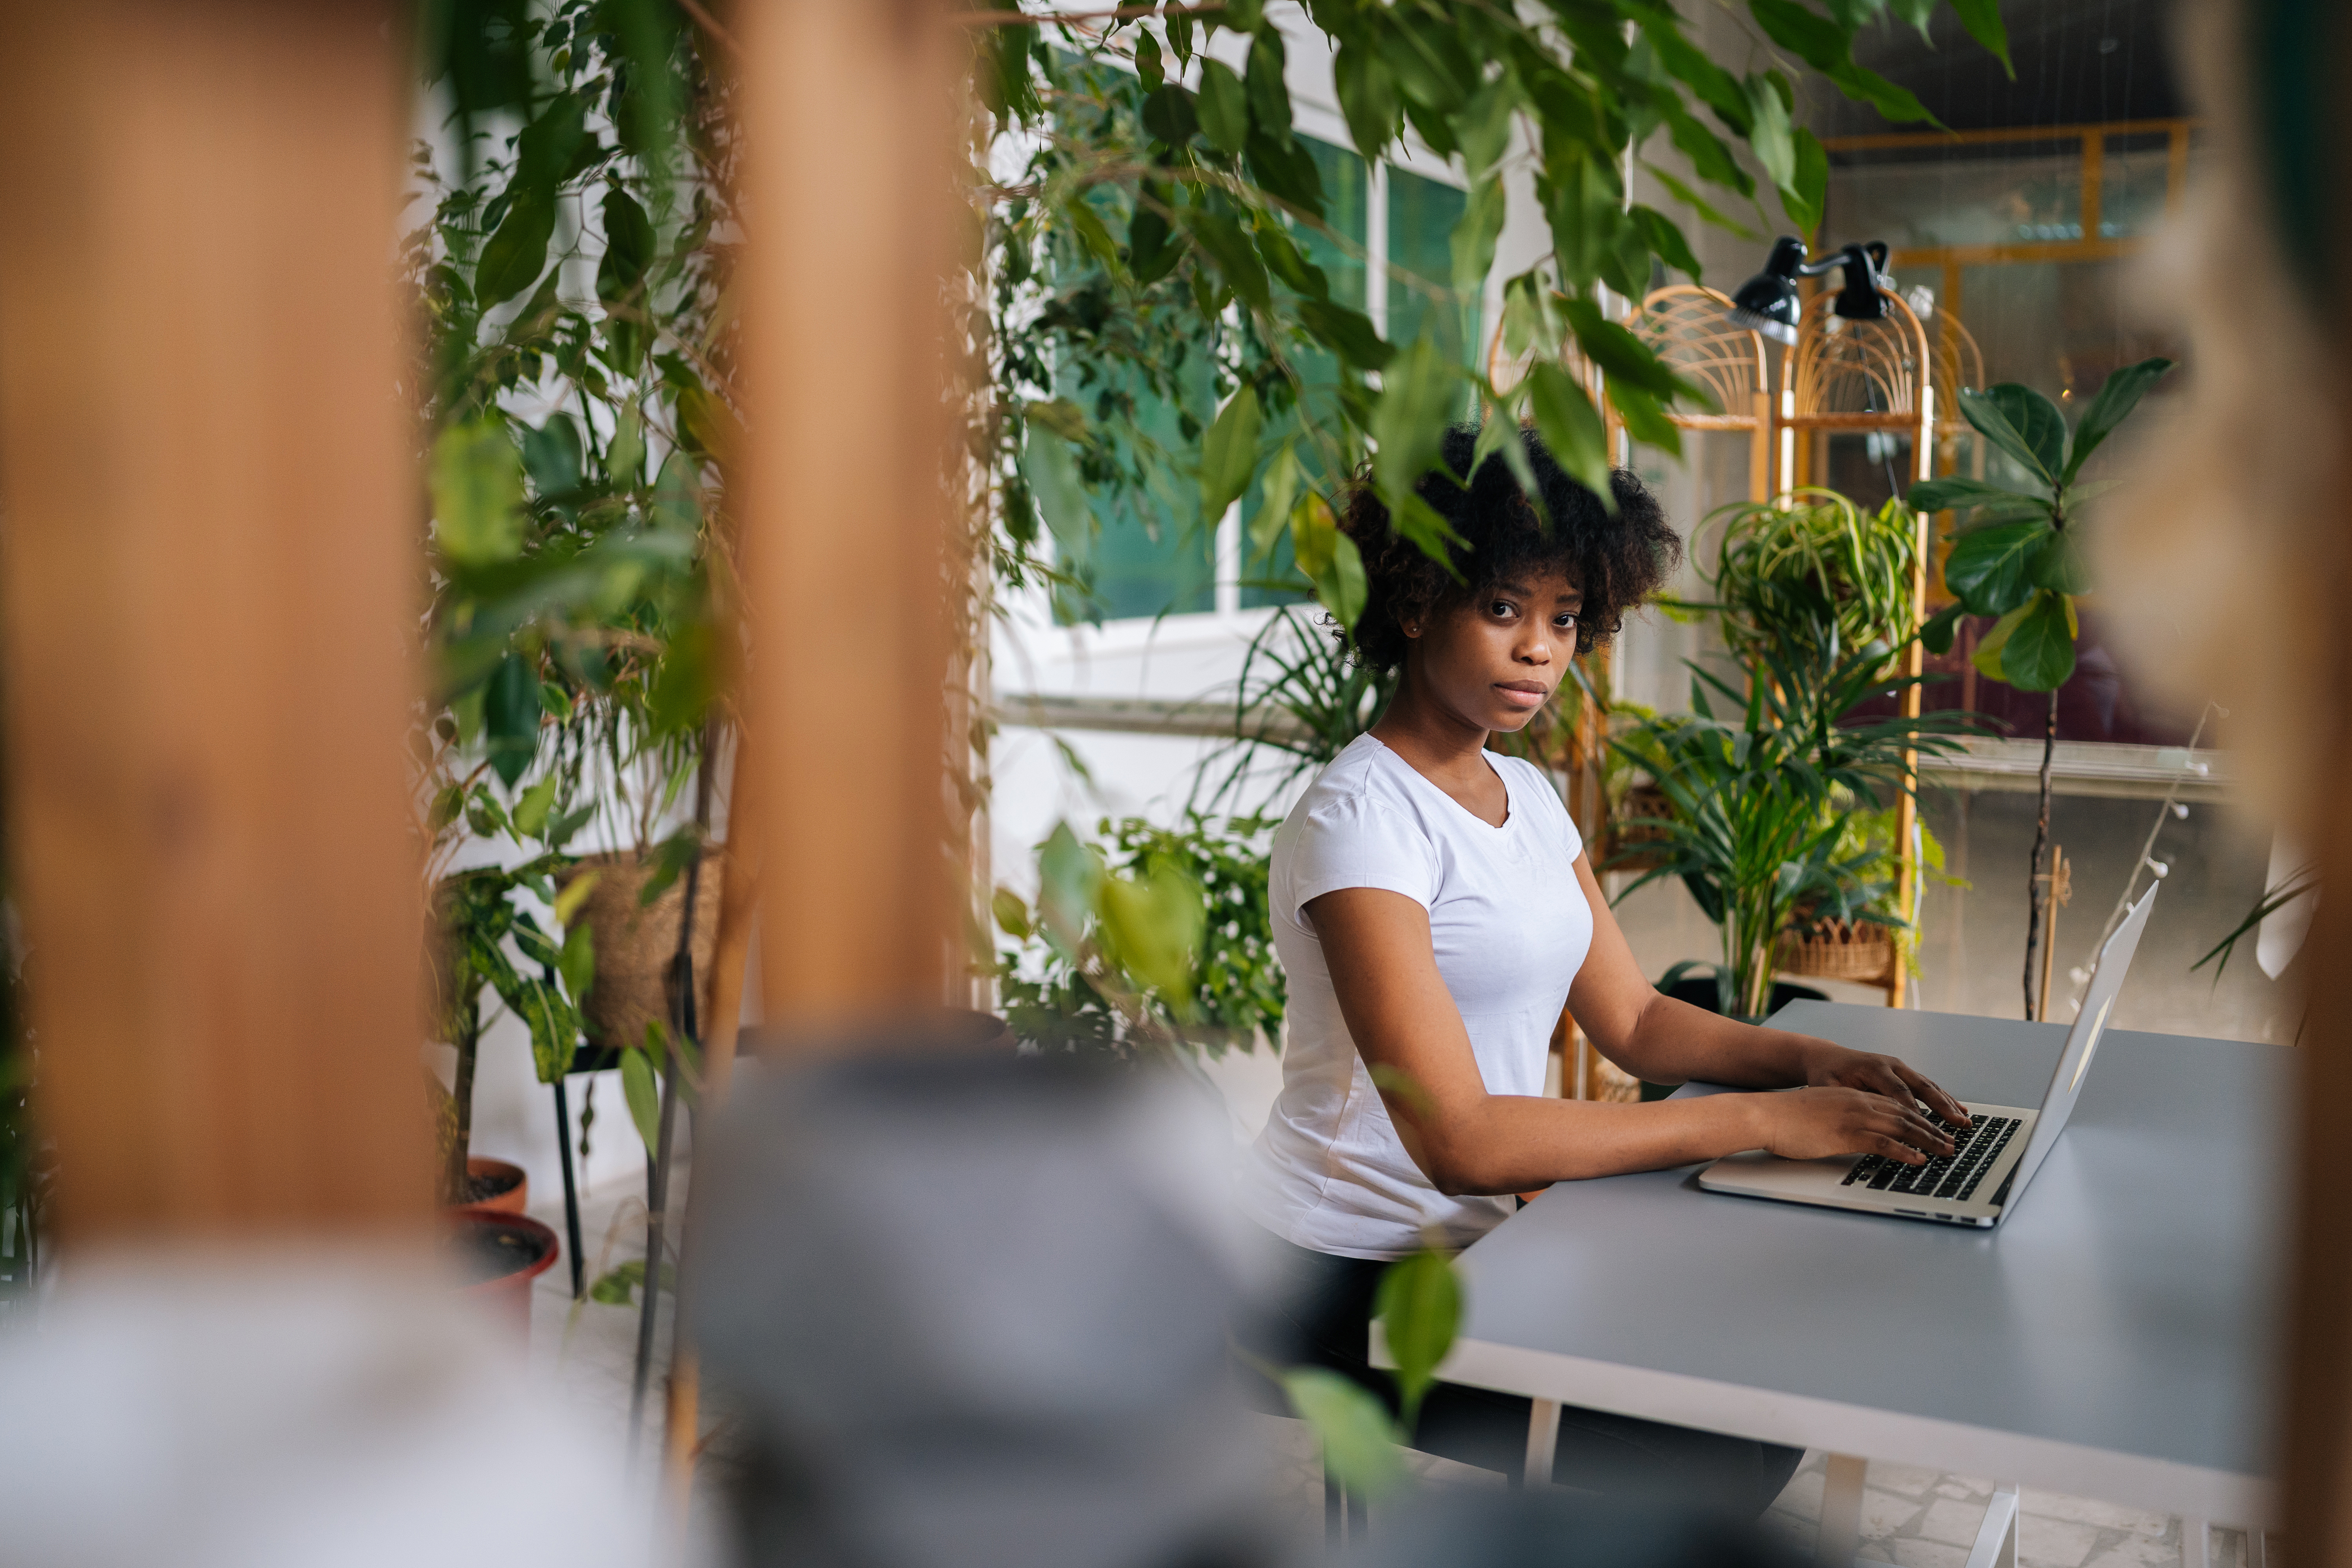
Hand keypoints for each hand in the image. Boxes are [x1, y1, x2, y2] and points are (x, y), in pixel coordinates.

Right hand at [1755, 1086, 1957, 1164]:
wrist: (1767, 1114)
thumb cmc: (1787, 1117)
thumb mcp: (1821, 1111)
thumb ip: (1841, 1118)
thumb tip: (1853, 1131)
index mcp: (1854, 1096)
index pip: (1896, 1105)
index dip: (1920, 1117)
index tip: (1936, 1128)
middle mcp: (1860, 1102)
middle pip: (1906, 1114)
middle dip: (1933, 1129)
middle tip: (1951, 1142)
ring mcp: (1855, 1117)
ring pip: (1902, 1126)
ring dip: (1928, 1140)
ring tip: (1945, 1151)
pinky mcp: (1847, 1134)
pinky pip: (1883, 1142)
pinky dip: (1904, 1152)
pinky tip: (1918, 1160)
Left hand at [1797, 1040, 1970, 1127]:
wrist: (1826, 1057)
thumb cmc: (1826, 1075)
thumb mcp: (1828, 1087)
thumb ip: (1845, 1100)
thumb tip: (1856, 1117)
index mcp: (1873, 1067)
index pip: (1898, 1091)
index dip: (1912, 1111)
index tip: (1924, 1129)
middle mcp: (1891, 1065)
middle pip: (1921, 1087)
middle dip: (1942, 1108)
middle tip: (1958, 1125)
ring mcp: (1900, 1067)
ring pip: (1929, 1087)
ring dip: (1948, 1104)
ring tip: (1965, 1121)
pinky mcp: (1904, 1073)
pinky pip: (1927, 1087)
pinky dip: (1944, 1098)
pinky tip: (1959, 1110)